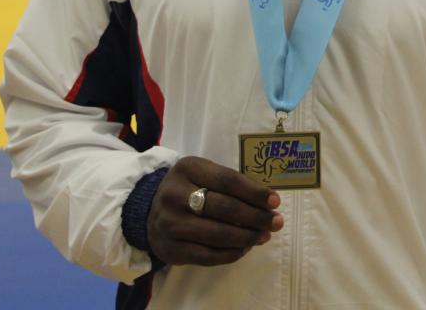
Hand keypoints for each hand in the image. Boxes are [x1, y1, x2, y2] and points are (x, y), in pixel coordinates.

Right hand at [147, 155, 282, 265]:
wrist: (149, 212)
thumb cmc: (188, 189)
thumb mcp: (203, 174)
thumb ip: (231, 184)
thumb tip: (268, 202)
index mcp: (187, 169)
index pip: (227, 181)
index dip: (254, 192)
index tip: (275, 201)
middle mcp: (175, 195)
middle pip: (224, 208)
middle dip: (255, 217)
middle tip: (276, 222)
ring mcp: (170, 224)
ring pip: (217, 234)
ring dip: (247, 237)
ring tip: (264, 236)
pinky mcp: (171, 249)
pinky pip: (208, 256)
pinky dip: (231, 253)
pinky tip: (245, 248)